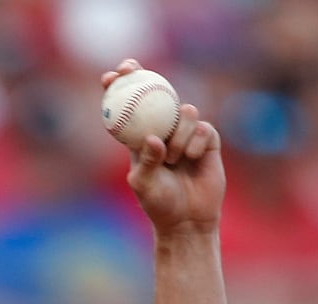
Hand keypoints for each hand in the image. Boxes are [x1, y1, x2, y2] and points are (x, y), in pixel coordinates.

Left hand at [102, 60, 224, 234]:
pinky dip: (195, 143)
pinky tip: (192, 159)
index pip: (128, 106)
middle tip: (134, 71)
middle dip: (144, 75)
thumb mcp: (145, 184)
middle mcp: (163, 130)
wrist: (188, 219)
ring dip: (178, 134)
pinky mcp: (207, 140)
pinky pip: (203, 128)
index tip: (110, 76)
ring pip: (185, 111)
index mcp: (140, 138)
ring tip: (175, 160)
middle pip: (156, 93)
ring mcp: (186, 133)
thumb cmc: (160, 204)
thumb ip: (147, 160)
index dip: (120, 86)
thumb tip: (152, 137)